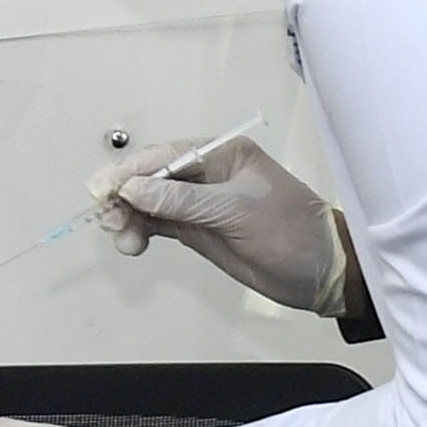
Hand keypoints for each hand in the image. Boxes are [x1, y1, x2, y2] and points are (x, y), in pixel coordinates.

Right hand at [96, 128, 343, 314]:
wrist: (321, 272)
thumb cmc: (295, 232)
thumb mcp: (236, 211)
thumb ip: (182, 200)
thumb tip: (135, 188)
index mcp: (222, 154)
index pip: (165, 156)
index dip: (131, 172)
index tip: (105, 189)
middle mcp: (208, 175)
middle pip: (150, 178)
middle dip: (125, 196)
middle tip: (109, 218)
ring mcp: (200, 203)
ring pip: (149, 203)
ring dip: (129, 218)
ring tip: (124, 239)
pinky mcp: (198, 228)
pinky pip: (158, 223)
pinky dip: (140, 231)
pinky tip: (131, 241)